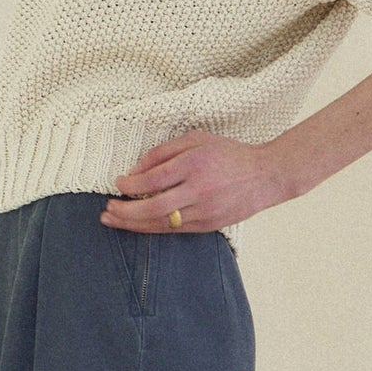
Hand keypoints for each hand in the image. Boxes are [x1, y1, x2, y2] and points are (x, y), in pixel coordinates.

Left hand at [99, 130, 293, 233]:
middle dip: (124, 211)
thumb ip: (163, 152)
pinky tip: (137, 225)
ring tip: (112, 220)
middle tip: (107, 209)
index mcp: (194, 165)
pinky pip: (174, 230)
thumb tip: (134, 170)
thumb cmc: (228, 154)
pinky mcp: (208, 226)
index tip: (117, 183)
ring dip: (133, 224)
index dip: (129, 184)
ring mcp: (204, 212)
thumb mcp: (196, 140)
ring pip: (161, 224)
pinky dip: (152, 228)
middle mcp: (198, 191)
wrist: (264, 176)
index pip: (152, 180)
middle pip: (152, 208)